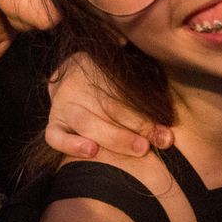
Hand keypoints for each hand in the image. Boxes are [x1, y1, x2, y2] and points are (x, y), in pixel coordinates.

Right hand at [44, 53, 172, 158]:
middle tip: (162, 139)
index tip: (167, 130)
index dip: (148, 112)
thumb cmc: (104, 77)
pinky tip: (91, 151)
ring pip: (87, 122)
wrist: (69, 73)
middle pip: (112, 107)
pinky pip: (55, 136)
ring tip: (140, 148)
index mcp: (101, 70)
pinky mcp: (54, 124)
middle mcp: (83, 88)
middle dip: (140, 125)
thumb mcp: (120, 70)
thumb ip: (140, 79)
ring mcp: (65, 106)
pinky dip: (71, 145)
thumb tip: (148, 76)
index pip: (126, 90)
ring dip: (117, 138)